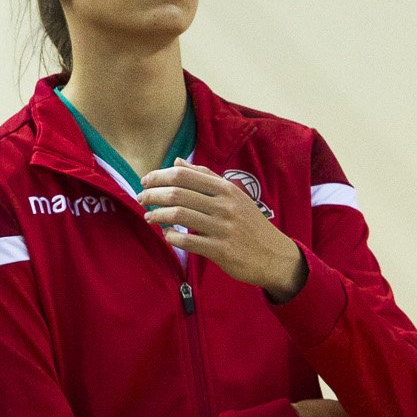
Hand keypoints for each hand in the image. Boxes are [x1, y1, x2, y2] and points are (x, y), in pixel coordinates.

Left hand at [139, 164, 305, 298]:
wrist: (274, 255)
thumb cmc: (249, 223)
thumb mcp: (233, 195)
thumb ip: (204, 177)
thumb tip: (176, 162)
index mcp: (225, 188)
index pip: (184, 175)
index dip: (159, 176)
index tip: (145, 181)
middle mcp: (224, 205)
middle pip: (177, 194)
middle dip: (152, 195)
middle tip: (141, 199)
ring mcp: (223, 228)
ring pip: (178, 216)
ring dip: (157, 216)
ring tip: (149, 217)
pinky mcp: (221, 250)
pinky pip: (187, 241)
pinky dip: (171, 237)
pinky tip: (166, 235)